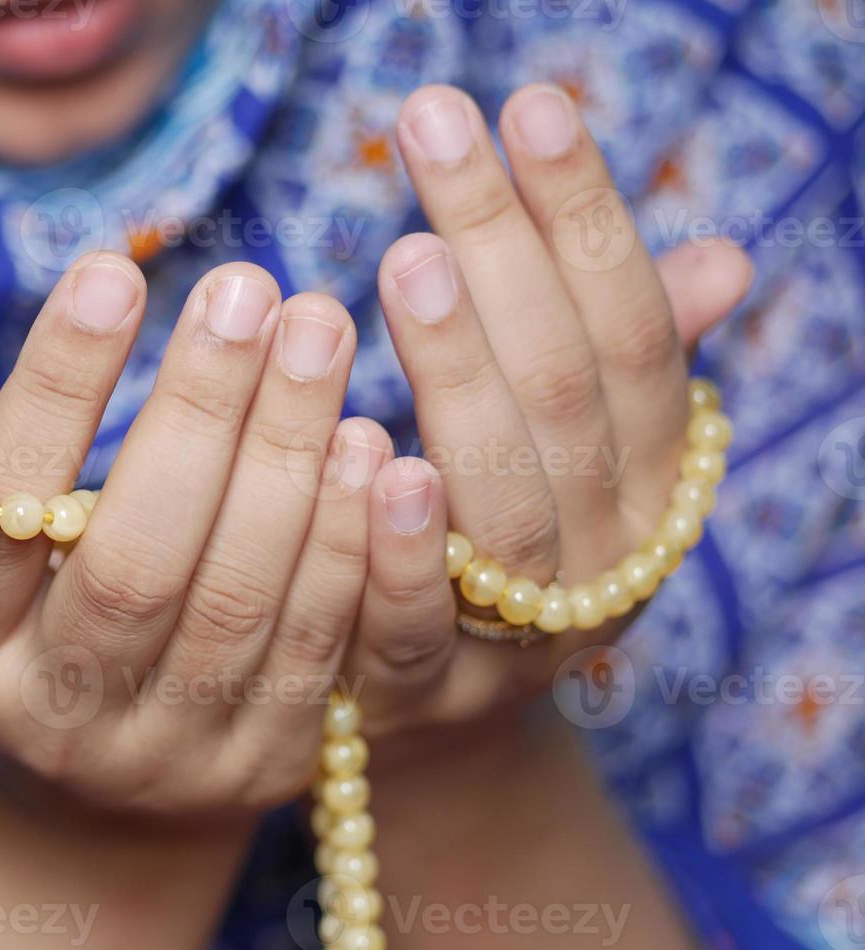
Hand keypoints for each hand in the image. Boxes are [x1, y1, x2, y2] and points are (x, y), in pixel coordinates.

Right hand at [0, 254, 381, 816]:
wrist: (98, 776)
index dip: (53, 395)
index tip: (112, 268)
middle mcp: (53, 717)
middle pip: (130, 568)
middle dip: (199, 421)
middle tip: (255, 287)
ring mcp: (168, 755)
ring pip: (240, 610)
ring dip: (290, 467)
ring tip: (322, 335)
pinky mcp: (269, 766)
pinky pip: (323, 655)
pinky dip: (353, 548)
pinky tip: (375, 444)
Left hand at [339, 84, 753, 757]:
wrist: (437, 715)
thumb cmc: (494, 536)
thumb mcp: (570, 452)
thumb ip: (624, 359)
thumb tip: (720, 261)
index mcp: (650, 479)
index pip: (628, 330)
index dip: (585, 218)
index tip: (529, 104)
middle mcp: (605, 554)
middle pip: (565, 388)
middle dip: (502, 248)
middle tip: (436, 129)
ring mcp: (520, 634)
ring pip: (503, 495)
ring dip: (458, 370)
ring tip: (405, 254)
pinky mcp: (422, 693)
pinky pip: (414, 620)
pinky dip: (393, 538)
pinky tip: (358, 444)